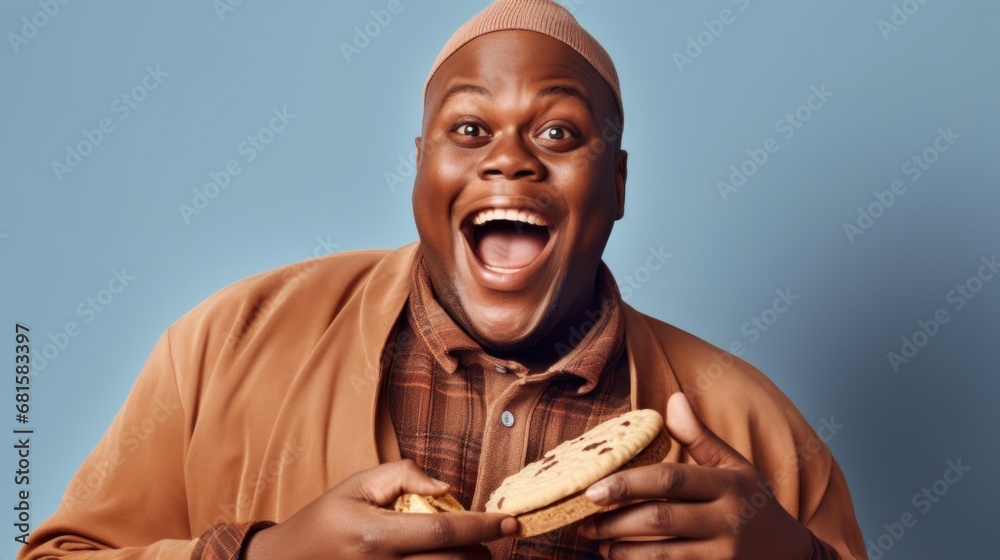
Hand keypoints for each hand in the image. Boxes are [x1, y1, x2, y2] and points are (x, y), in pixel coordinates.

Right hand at [244, 459, 516, 558]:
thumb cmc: (326, 519)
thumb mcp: (357, 484)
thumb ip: (404, 476)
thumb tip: (446, 487)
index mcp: (377, 536)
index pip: (443, 532)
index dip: (482, 527)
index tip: (510, 522)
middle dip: (481, 551)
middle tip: (492, 536)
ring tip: (473, 550)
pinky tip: (449, 558)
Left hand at [578, 392, 812, 558]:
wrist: (791, 553)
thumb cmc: (753, 502)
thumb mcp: (735, 465)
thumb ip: (699, 436)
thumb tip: (672, 399)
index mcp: (727, 484)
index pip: (669, 481)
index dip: (627, 484)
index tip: (592, 489)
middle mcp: (726, 520)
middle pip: (659, 519)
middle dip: (614, 522)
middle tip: (583, 520)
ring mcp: (723, 555)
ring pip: (661, 554)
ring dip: (621, 550)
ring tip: (597, 541)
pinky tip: (620, 559)